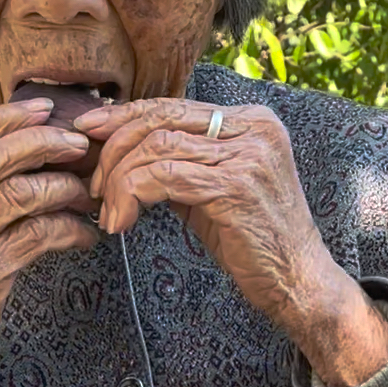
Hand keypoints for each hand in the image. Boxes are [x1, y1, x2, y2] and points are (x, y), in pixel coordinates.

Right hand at [0, 99, 97, 386]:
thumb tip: (6, 145)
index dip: (7, 120)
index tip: (45, 109)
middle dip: (43, 143)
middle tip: (79, 145)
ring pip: (20, 193)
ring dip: (63, 188)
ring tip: (87, 194)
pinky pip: (38, 234)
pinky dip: (68, 230)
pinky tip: (83, 235)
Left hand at [76, 97, 387, 386]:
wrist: (299, 281)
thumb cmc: (253, 239)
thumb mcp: (215, 187)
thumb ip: (181, 160)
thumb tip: (123, 146)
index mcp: (251, 119)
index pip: (173, 105)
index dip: (125, 116)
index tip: (89, 130)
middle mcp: (254, 127)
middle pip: (161, 119)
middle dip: (115, 147)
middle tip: (92, 182)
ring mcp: (248, 154)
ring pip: (156, 147)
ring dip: (119, 179)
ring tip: (109, 210)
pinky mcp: (235, 185)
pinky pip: (163, 177)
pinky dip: (131, 196)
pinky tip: (122, 221)